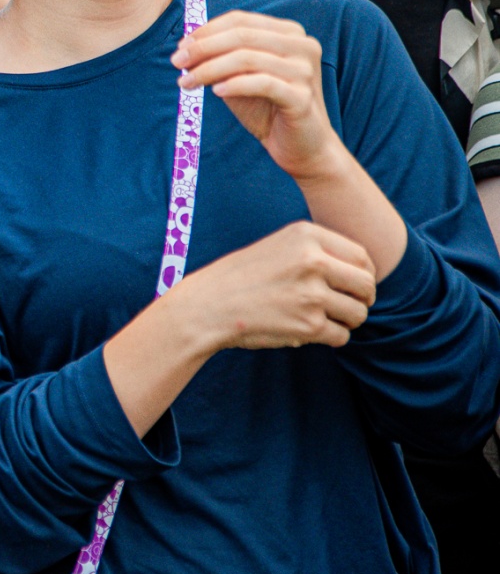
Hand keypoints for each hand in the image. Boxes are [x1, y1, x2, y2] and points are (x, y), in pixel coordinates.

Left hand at [174, 11, 342, 181]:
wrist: (301, 146)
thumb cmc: (269, 108)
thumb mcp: (239, 78)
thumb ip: (221, 60)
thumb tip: (187, 49)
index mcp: (289, 33)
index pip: (241, 20)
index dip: (206, 31)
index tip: (181, 47)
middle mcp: (302, 46)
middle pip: (242, 36)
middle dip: (203, 48)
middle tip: (177, 62)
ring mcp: (305, 70)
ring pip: (247, 58)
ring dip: (209, 69)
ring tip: (186, 82)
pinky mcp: (302, 97)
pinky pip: (262, 84)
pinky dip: (234, 85)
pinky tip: (215, 92)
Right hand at [175, 220, 376, 351]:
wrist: (206, 306)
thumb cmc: (240, 277)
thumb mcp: (278, 246)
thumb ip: (318, 251)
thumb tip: (364, 274)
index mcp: (306, 235)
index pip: (362, 257)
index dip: (363, 274)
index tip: (352, 286)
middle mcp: (313, 261)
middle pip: (367, 285)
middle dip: (362, 299)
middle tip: (348, 306)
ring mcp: (312, 294)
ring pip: (359, 313)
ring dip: (347, 321)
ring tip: (325, 319)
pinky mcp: (308, 325)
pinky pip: (342, 336)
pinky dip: (331, 337)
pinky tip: (311, 332)